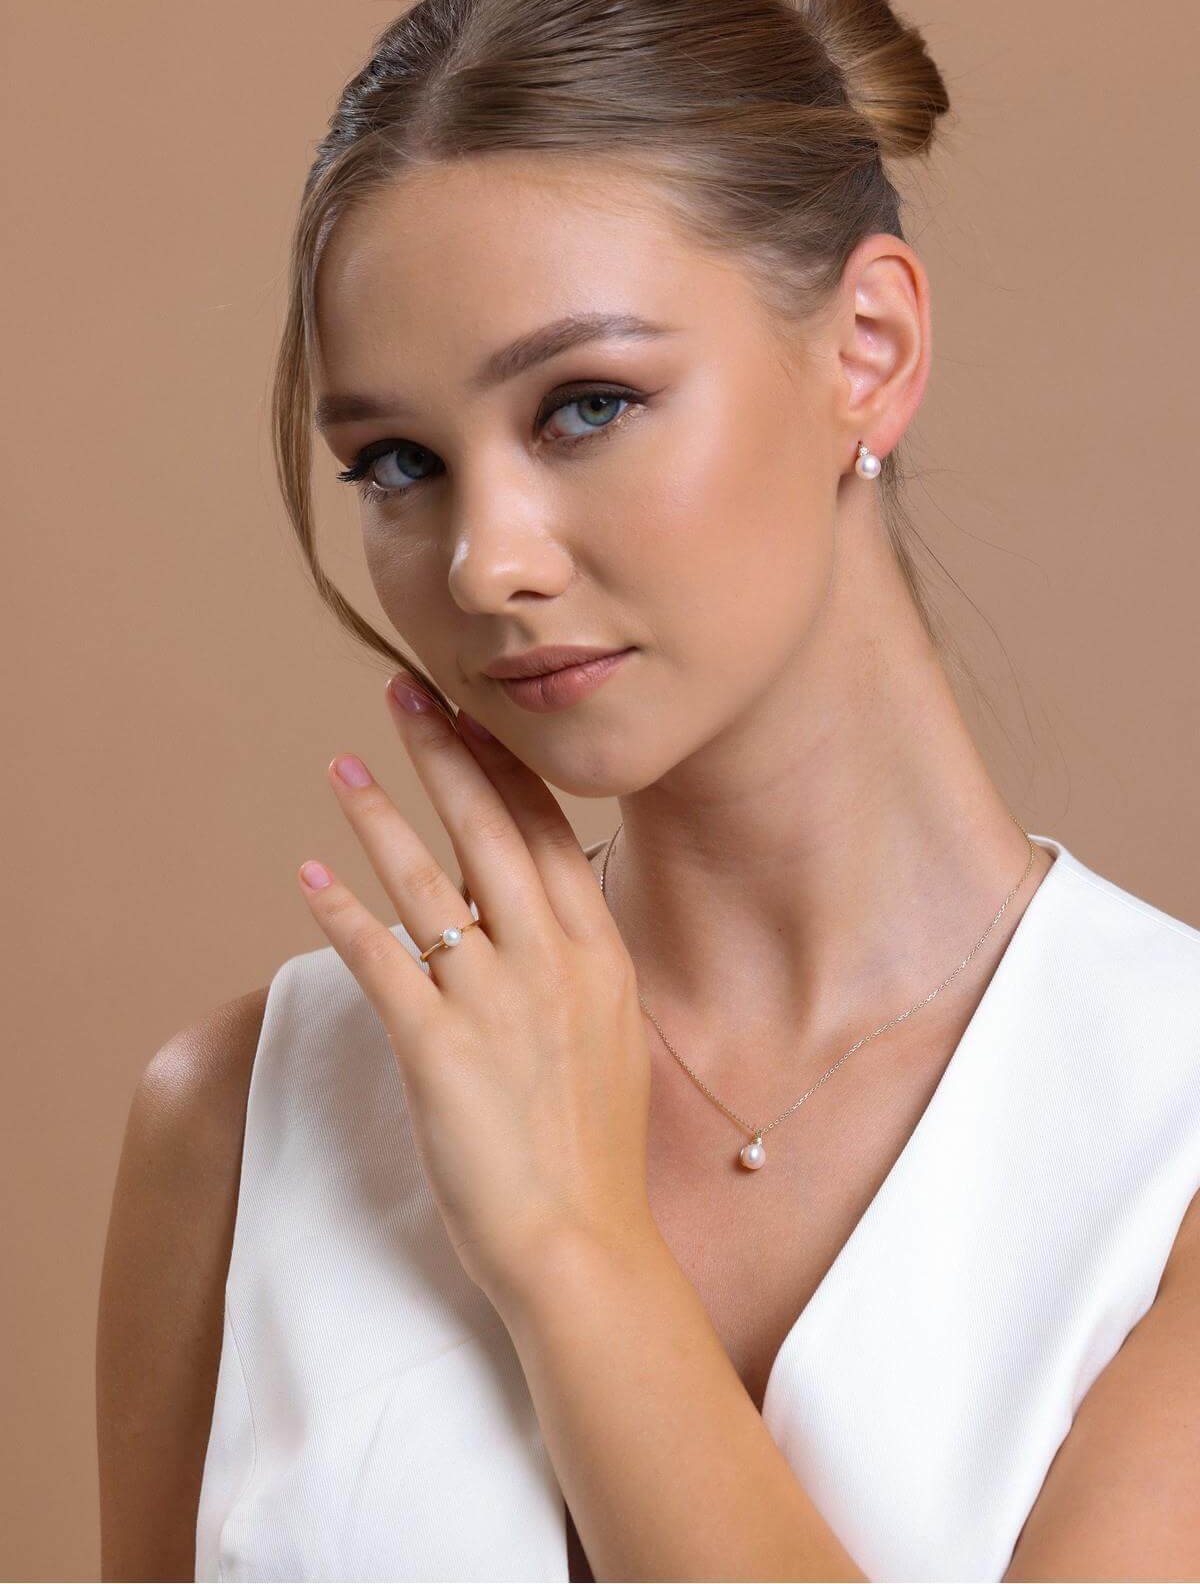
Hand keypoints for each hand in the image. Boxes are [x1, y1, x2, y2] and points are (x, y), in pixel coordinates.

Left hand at [294, 672, 654, 1315]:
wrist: (582, 1242)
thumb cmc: (595, 1150)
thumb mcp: (615, 1033)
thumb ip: (583, 963)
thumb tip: (550, 911)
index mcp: (598, 953)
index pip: (547, 833)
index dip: (506, 766)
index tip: (476, 715)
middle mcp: (549, 962)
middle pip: (489, 832)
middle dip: (445, 755)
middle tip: (406, 694)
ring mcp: (494, 1002)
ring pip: (428, 882)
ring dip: (378, 816)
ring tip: (341, 765)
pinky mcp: (438, 1050)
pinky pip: (380, 961)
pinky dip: (341, 912)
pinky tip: (308, 875)